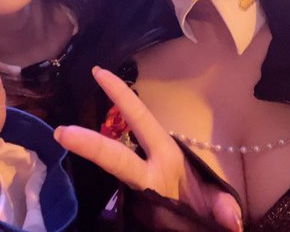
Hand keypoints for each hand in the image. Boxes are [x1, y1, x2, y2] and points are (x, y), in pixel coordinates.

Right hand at [54, 67, 242, 230]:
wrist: (201, 221)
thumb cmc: (205, 201)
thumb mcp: (214, 201)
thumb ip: (221, 205)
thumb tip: (231, 218)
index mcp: (165, 155)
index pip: (140, 121)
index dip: (121, 97)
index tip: (99, 73)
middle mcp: (147, 164)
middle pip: (115, 154)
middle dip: (90, 144)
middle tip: (60, 132)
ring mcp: (138, 181)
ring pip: (112, 166)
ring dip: (89, 156)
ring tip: (58, 142)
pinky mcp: (134, 199)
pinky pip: (113, 184)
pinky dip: (95, 175)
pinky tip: (72, 162)